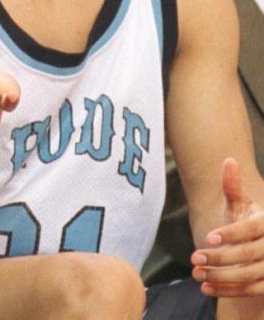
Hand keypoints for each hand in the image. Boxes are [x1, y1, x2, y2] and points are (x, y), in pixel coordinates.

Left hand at [192, 158, 263, 295]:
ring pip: (249, 275)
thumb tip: (229, 160)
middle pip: (250, 254)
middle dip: (221, 257)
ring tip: (195, 272)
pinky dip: (227, 291)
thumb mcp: (239, 205)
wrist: (259, 248)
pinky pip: (250, 291)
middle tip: (194, 257)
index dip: (232, 234)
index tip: (208, 237)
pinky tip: (204, 288)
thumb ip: (232, 187)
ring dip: (221, 277)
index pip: (252, 229)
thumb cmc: (245, 223)